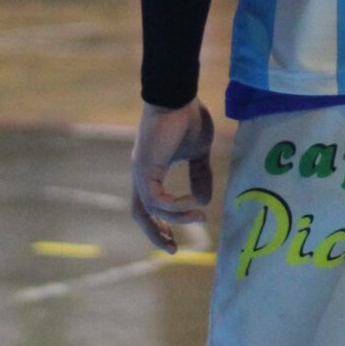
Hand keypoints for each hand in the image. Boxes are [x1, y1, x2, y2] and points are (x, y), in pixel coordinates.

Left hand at [130, 100, 214, 251]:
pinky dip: (176, 205)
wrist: (178, 96)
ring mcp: (140, 172)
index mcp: (150, 171)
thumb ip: (200, 176)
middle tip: (173, 249)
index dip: (161, 223)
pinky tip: (194, 201)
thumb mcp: (199, 154)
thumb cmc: (187, 118)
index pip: (149, 205)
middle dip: (156, 233)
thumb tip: (205, 201)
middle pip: (140, 214)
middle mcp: (141, 175)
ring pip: (151, 209)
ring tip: (200, 215)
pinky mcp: (144, 169)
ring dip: (176, 218)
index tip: (176, 239)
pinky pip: (157, 199)